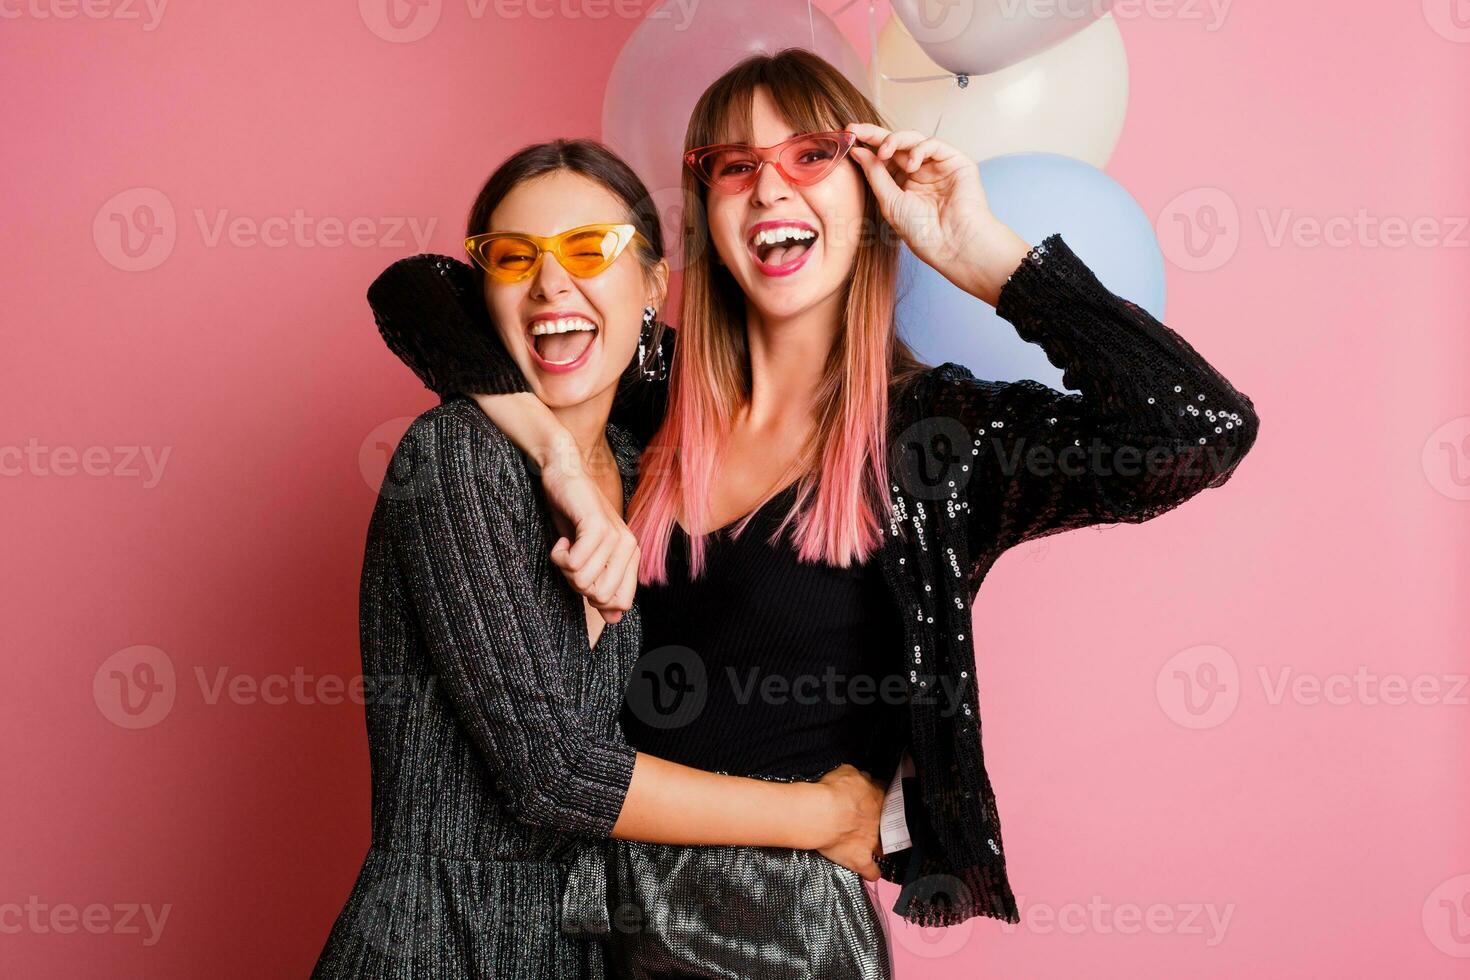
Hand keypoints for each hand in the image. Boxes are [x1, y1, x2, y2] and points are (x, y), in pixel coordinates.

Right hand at [538, 447, 639, 625]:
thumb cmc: (573, 517)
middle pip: (600, 596)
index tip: (583, 571)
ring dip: (565, 567)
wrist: (564, 475)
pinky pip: (574, 564)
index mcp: (631, 556)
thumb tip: (615, 620)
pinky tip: (562, 537)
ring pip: (583, 580)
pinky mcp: (596, 526)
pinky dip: (559, 556)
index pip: (620, 603)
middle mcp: (629, 547)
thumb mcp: (587, 557)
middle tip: (572, 557)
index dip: (594, 597)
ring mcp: (615, 536)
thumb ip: (601, 587)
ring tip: (567, 544)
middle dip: (577, 584)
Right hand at [813, 764, 884, 880]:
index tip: (874, 798)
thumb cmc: (832, 792)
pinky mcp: (860, 859)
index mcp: (877, 798)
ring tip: (879, 848)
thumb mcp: (847, 772)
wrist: (822, 814)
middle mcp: (878, 821)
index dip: (880, 798)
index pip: (885, 796)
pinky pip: (872, 871)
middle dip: (886, 824)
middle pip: (890, 824)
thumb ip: (858, 776)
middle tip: (875, 822)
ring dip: (883, 848)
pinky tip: (872, 873)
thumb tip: (862, 778)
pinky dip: (872, 873)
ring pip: (885, 848)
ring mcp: (871, 841)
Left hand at [846, 122, 1028, 304]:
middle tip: (856, 131)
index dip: (867, 144)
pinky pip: (934, 144)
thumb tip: (858, 151)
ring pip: (913, 139)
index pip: (884, 157)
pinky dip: (919, 149)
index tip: (848, 134)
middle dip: (875, 135)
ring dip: (895, 141)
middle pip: (896, 144)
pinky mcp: (956, 161)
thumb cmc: (923, 232)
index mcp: (903, 183)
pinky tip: (912, 166)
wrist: (953, 244)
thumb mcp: (890, 202)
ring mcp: (938, 166)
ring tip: (884, 153)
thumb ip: (875, 175)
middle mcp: (920, 172)